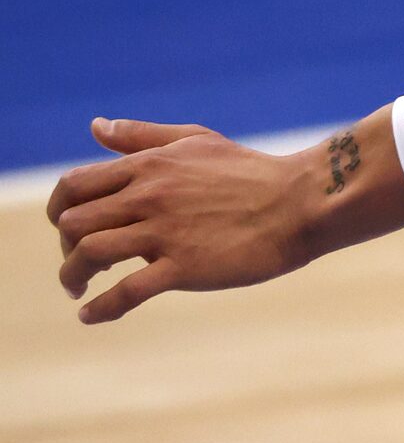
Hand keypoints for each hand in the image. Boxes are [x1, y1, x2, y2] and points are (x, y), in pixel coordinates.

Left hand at [45, 118, 329, 322]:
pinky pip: (127, 292)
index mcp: (149, 167)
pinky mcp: (186, 268)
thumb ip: (142, 136)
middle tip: (79, 263)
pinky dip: (100, 308)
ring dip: (72, 276)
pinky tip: (91, 315)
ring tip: (78, 290)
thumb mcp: (196, 141)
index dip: (60, 210)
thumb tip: (95, 127)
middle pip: (74, 223)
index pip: (75, 186)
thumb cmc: (252, 172)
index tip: (68, 228)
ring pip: (89, 255)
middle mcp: (149, 197)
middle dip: (65, 247)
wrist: (303, 202)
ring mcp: (165, 233)